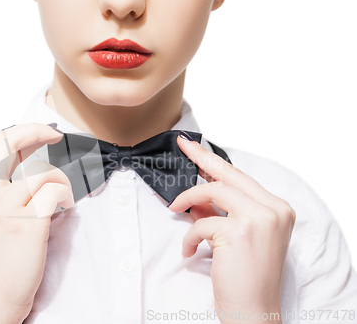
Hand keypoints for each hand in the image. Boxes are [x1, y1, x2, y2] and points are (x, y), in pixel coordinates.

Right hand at [0, 123, 73, 323]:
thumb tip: (34, 175)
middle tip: (55, 136)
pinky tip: (64, 208)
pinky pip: (53, 192)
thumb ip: (3, 197)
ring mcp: (3, 209)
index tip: (43, 135)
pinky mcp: (25, 224)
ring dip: (60, 178)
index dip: (23, 134)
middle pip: (7, 142)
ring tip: (63, 196)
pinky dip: (65, 195)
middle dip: (35, 130)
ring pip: (41, 171)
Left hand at [167, 132, 295, 322]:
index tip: (195, 146)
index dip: (215, 161)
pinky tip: (188, 251)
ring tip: (175, 209)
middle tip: (182, 146)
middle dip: (201, 157)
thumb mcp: (235, 237)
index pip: (240, 177)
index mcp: (277, 208)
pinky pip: (201, 223)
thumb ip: (219, 212)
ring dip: (188, 198)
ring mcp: (259, 219)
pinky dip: (189, 236)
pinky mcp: (239, 232)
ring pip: (213, 190)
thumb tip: (196, 194)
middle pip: (229, 174)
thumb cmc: (246, 277)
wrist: (254, 312)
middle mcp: (273, 209)